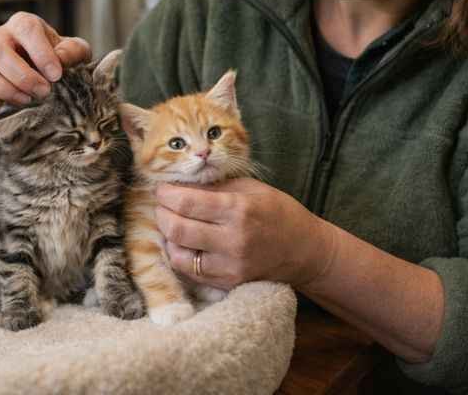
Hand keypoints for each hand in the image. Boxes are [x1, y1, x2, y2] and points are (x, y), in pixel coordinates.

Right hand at [0, 12, 90, 113]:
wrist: (47, 72)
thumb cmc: (60, 58)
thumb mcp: (75, 51)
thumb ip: (73, 51)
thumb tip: (60, 58)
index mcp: (24, 24)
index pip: (26, 29)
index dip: (41, 53)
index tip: (56, 76)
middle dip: (22, 77)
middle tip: (43, 92)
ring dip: (2, 88)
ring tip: (26, 100)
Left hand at [155, 178, 334, 289]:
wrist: (305, 250)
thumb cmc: (278, 212)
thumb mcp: (250, 189)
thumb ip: (214, 187)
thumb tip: (178, 185)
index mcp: (239, 210)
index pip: (187, 203)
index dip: (166, 194)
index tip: (162, 188)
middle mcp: (233, 240)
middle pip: (177, 229)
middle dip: (162, 214)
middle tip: (162, 205)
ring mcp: (229, 266)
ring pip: (178, 254)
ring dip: (168, 236)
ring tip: (172, 223)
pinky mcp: (227, 283)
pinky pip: (189, 271)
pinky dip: (180, 255)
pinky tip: (184, 243)